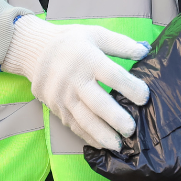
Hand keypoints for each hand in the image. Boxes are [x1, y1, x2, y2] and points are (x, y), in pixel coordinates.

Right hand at [1, 15, 149, 150]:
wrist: (35, 49)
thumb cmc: (71, 41)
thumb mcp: (96, 34)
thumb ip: (121, 44)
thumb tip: (145, 51)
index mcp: (88, 58)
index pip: (112, 75)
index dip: (130, 87)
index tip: (145, 97)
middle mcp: (74, 79)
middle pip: (97, 102)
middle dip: (115, 118)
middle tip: (131, 129)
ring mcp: (62, 96)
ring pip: (83, 119)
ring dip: (101, 134)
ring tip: (118, 145)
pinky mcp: (55, 107)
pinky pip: (73, 124)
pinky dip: (87, 136)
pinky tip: (101, 144)